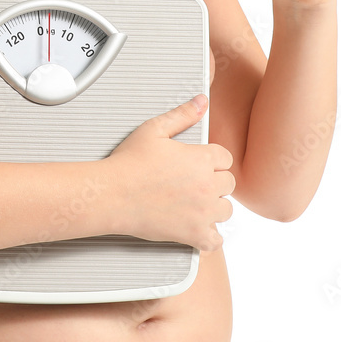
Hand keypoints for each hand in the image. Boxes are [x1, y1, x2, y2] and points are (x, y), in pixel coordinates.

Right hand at [104, 95, 232, 251]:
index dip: (212, 159)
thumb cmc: (129, 162)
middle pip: (228, 183)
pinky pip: (216, 240)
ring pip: (226, 210)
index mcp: (201, 159)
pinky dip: (211, 236)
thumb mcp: (154, 129)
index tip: (198, 163)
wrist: (112, 194)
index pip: (225, 157)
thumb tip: (203, 101)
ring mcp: (202, 213)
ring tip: (196, 202)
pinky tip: (200, 227)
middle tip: (193, 181)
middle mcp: (207, 186)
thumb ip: (182, 115)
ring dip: (215, 206)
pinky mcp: (192, 234)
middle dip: (214, 181)